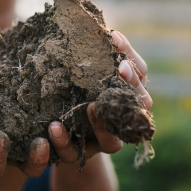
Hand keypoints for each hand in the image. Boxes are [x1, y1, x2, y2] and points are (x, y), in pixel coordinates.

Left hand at [49, 30, 150, 163]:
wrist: (51, 120)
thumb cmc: (79, 84)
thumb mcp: (93, 69)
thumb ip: (108, 55)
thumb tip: (112, 35)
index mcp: (126, 100)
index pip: (139, 86)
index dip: (134, 74)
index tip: (121, 60)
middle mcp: (119, 124)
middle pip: (133, 115)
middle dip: (127, 97)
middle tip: (118, 74)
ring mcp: (100, 144)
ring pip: (110, 144)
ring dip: (101, 125)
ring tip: (90, 106)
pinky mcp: (77, 155)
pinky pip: (73, 153)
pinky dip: (64, 141)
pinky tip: (54, 126)